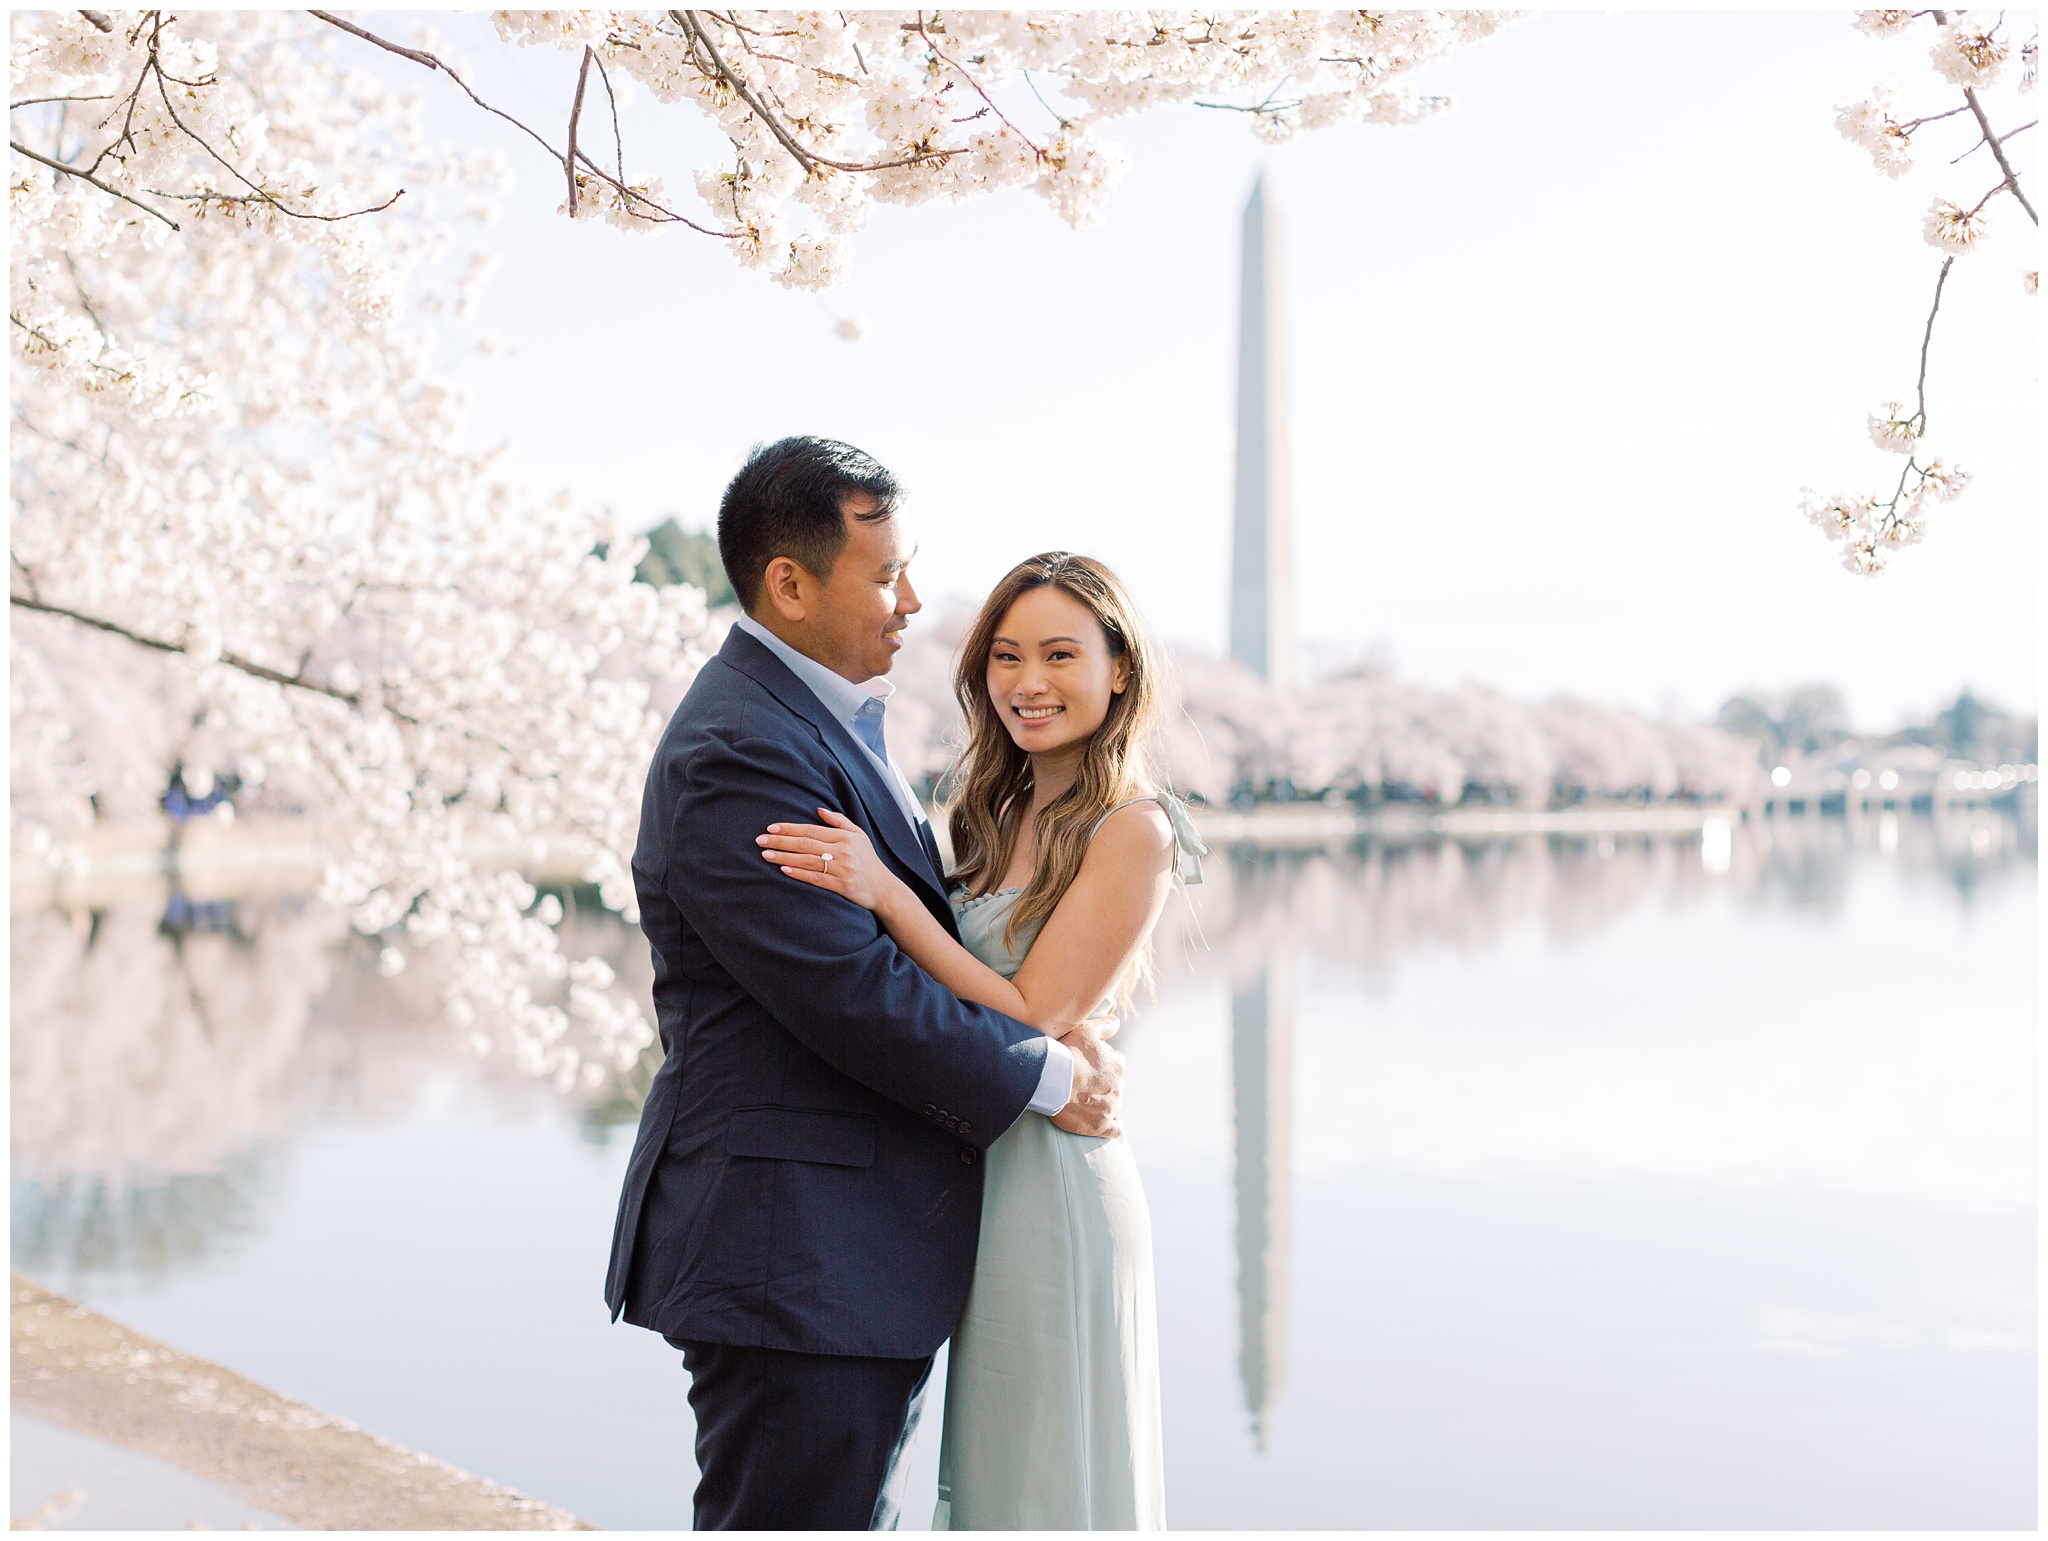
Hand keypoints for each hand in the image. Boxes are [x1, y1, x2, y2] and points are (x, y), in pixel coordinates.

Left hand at [758, 808, 902, 915]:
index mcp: (845, 837)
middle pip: (806, 844)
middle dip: (781, 841)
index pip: (811, 830)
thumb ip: (839, 821)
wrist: (884, 888)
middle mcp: (843, 851)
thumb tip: (818, 809)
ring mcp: (842, 869)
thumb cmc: (868, 860)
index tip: (771, 828)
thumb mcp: (858, 835)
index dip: (790, 828)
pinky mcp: (841, 886)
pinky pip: (816, 878)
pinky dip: (799, 873)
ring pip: (807, 860)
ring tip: (766, 854)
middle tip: (760, 840)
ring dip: (784, 857)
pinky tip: (784, 870)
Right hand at [1049, 1016, 1123, 1139]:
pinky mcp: (1102, 1124)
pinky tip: (1103, 1123)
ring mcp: (1111, 1106)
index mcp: (1117, 1063)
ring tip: (1086, 1101)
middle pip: (1114, 1084)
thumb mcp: (1086, 1030)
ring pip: (1114, 1104)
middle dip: (1103, 1083)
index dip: (1099, 1062)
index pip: (1115, 1062)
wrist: (1052, 1080)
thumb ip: (1104, 1025)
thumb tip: (1117, 1022)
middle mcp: (1118, 1085)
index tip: (1085, 1063)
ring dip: (1105, 1102)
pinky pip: (1114, 1128)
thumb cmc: (1067, 1053)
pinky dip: (1111, 1126)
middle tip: (1082, 1082)